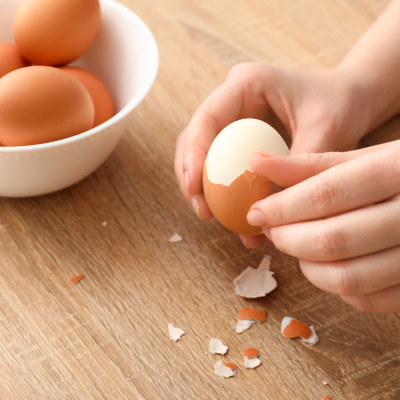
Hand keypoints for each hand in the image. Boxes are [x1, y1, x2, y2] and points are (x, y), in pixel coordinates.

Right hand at [174, 62, 371, 235]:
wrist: (349, 102)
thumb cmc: (340, 104)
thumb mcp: (326, 129)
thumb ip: (296, 164)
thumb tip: (267, 205)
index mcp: (247, 83)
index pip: (208, 117)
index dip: (193, 152)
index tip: (194, 187)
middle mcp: (233, 101)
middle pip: (194, 138)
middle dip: (191, 176)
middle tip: (203, 211)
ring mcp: (233, 121)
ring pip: (202, 155)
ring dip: (202, 188)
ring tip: (211, 217)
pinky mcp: (239, 141)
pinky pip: (221, 167)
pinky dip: (223, 193)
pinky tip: (234, 217)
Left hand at [246, 141, 399, 312]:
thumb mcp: (367, 157)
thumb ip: (311, 164)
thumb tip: (256, 164)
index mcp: (399, 170)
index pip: (326, 194)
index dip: (282, 207)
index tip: (256, 212)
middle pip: (334, 240)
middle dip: (288, 239)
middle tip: (271, 230)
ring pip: (349, 279)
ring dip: (308, 268)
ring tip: (296, 247)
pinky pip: (370, 300)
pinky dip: (337, 287)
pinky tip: (328, 265)